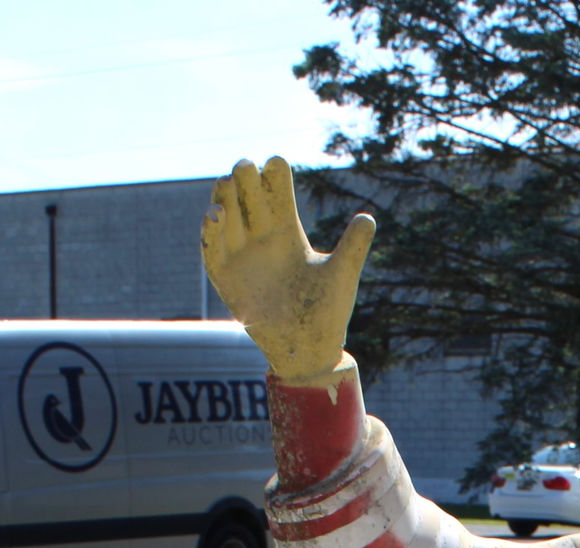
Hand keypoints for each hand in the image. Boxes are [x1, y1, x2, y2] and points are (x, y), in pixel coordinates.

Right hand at [202, 156, 374, 383]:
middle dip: (244, 178)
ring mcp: (242, 255)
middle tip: (246, 168)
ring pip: (226, 214)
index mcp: (288, 230)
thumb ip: (352, 246)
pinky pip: (212, 250)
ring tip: (227, 184)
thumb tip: (368, 217)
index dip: (273, 175)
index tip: (276, 163)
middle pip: (246, 194)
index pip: (275, 190)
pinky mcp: (227, 277)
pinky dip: (211, 232)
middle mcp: (261, 237)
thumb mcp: (341, 276)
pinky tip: (216, 215)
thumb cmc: (328, 314)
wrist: (308, 351)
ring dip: (224, 197)